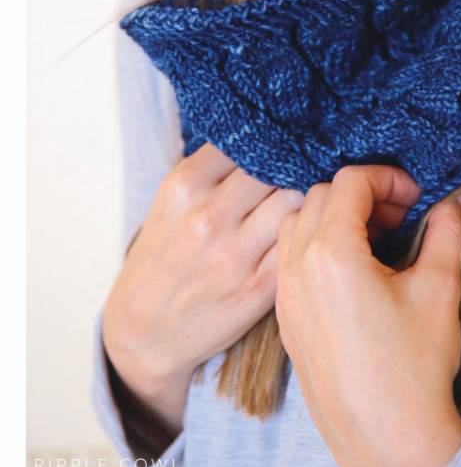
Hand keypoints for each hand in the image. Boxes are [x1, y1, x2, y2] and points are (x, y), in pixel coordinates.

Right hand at [103, 143, 304, 398]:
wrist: (144, 331)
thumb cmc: (163, 257)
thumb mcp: (171, 203)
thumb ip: (212, 169)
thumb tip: (265, 134)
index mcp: (184, 187)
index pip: (246, 139)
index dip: (270, 136)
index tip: (284, 136)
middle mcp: (209, 217)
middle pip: (276, 166)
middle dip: (293, 162)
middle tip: (308, 161)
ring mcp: (235, 253)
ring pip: (295, 199)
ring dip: (306, 193)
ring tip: (309, 192)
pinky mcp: (259, 286)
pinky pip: (299, 240)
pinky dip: (309, 229)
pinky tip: (310, 225)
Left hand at [274, 164, 460, 466]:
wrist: (387, 440)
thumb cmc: (414, 368)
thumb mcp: (440, 289)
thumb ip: (446, 231)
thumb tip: (455, 200)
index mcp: (331, 254)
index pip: (349, 181)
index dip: (387, 178)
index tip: (415, 195)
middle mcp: (297, 270)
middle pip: (318, 195)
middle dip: (361, 195)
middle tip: (400, 216)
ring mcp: (285, 297)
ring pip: (296, 224)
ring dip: (333, 217)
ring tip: (375, 241)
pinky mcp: (286, 321)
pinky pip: (288, 260)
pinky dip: (316, 246)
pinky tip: (355, 271)